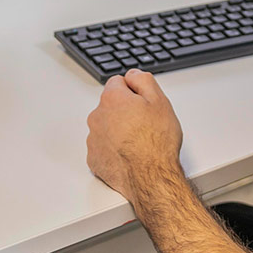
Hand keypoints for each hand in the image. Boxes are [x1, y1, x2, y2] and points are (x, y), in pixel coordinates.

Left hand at [85, 70, 184, 196]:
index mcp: (112, 99)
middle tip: (145, 125)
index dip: (134, 91)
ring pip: (106, 127)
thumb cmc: (157, 143)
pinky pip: (103, 147)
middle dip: (124, 111)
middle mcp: (97, 117)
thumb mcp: (160, 101)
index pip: (117, 83)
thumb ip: (143, 80)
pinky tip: (129, 156)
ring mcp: (93, 139)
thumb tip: (132, 75)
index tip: (143, 104)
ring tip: (138, 143)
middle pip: (110, 106)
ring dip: (118, 131)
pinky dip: (113, 150)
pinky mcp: (94, 159)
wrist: (152, 178)